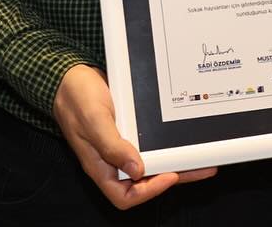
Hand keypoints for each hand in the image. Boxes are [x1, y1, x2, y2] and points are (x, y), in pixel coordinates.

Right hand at [52, 63, 216, 208]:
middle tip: (201, 167)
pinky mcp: (128, 130)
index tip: (170, 175)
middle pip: (145, 181)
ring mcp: (121, 146)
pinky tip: (181, 137)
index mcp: (100, 165)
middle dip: (174, 176)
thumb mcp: (93, 120)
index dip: (149, 192)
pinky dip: (166, 144)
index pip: (124, 196)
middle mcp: (112, 160)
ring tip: (202, 157)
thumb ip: (112, 146)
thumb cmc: (75, 98)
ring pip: (151, 163)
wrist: (70, 76)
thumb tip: (136, 170)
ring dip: (175, 161)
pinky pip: (149, 144)